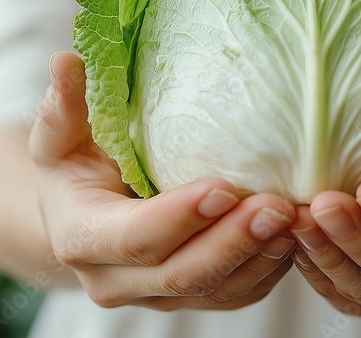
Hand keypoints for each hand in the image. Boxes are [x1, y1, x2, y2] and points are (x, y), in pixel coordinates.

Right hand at [30, 52, 296, 309]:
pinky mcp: (194, 299)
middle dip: (234, 242)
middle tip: (280, 206)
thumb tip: (65, 60)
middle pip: (182, 274)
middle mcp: (117, 281)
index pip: (135, 237)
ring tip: (298, 218)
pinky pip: (239, 295)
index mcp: (82, 239)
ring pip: (217, 291)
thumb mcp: (61, 134)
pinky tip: (298, 235)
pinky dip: (271, 268)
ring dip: (262, 257)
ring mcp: (158, 297)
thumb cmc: (77, 164)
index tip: (223, 187)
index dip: (179, 217)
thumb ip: (65, 104)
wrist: (82, 216)